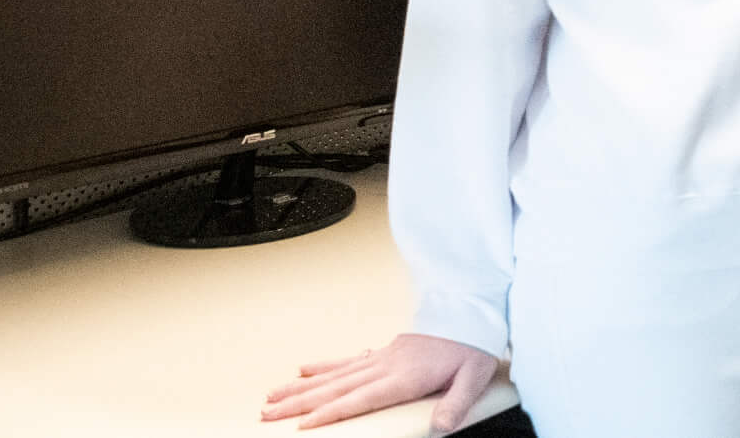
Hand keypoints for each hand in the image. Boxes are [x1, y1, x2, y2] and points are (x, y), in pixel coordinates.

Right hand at [262, 333, 498, 431]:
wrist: (474, 313)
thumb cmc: (473, 347)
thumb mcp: (474, 377)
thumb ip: (457, 403)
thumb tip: (442, 427)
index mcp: (404, 376)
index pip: (360, 399)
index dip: (330, 413)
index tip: (302, 425)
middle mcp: (385, 365)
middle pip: (335, 388)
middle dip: (298, 404)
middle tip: (266, 414)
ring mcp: (381, 357)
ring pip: (333, 375)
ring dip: (301, 387)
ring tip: (271, 396)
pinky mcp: (384, 351)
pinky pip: (347, 360)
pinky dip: (324, 366)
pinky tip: (304, 370)